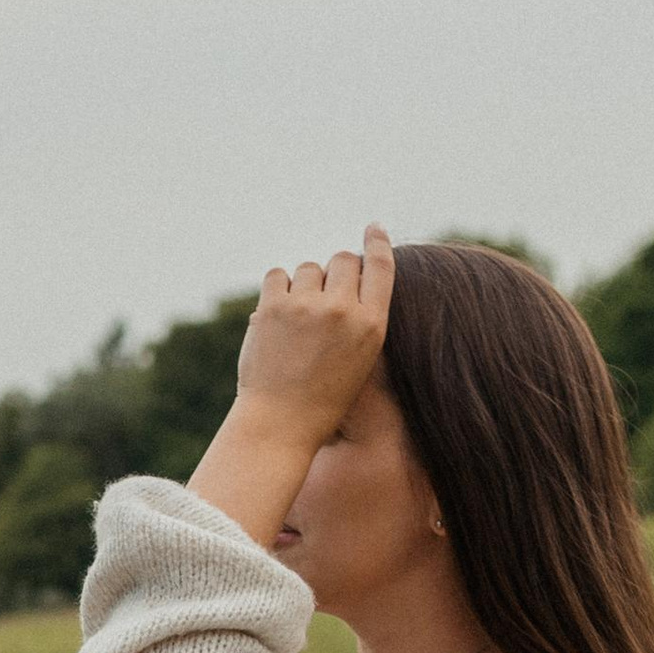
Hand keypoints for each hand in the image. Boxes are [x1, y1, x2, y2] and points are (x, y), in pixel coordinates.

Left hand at [232, 226, 394, 447]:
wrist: (280, 424)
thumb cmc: (323, 397)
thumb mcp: (359, 358)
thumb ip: (359, 315)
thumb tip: (342, 267)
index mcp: (372, 326)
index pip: (381, 267)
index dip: (377, 242)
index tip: (373, 228)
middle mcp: (343, 311)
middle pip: (343, 259)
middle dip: (334, 272)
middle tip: (322, 299)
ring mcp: (306, 307)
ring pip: (308, 268)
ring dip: (303, 285)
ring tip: (297, 320)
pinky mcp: (272, 308)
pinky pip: (278, 274)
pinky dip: (277, 289)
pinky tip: (276, 314)